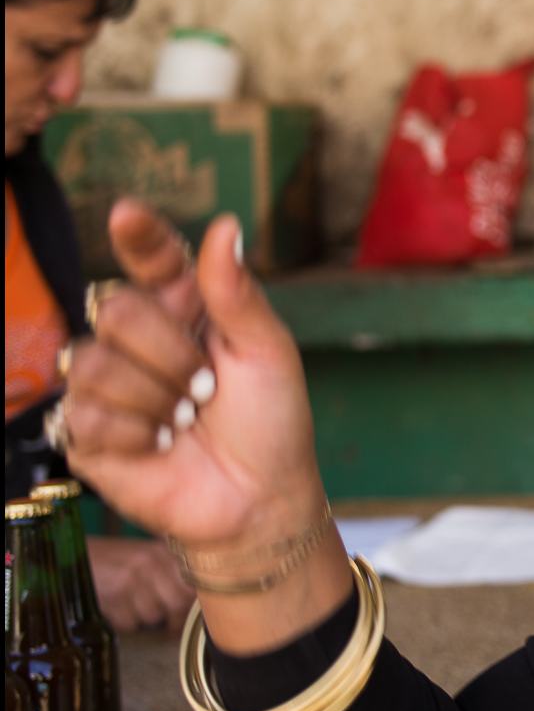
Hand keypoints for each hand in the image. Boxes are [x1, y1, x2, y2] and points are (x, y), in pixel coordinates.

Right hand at [60, 200, 326, 554]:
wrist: (259, 496)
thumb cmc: (271, 421)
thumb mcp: (267, 353)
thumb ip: (237, 293)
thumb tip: (225, 226)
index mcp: (188, 308)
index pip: (152, 258)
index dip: (138, 235)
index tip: (126, 214)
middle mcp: (141, 339)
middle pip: (115, 308)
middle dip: (168, 353)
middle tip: (205, 388)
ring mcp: (108, 384)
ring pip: (93, 362)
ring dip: (154, 398)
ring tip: (186, 421)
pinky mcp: (86, 432)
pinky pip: (85, 413)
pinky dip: (135, 434)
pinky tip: (160, 446)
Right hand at [85, 536, 194, 632]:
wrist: (68, 555)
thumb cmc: (111, 559)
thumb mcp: (144, 554)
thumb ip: (171, 570)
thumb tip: (195, 601)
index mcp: (162, 551)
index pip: (193, 584)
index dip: (193, 604)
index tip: (192, 617)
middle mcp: (150, 563)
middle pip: (178, 604)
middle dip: (174, 619)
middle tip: (169, 625)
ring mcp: (131, 579)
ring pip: (153, 616)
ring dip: (144, 619)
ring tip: (131, 606)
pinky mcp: (112, 597)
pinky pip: (130, 623)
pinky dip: (124, 623)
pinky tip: (116, 609)